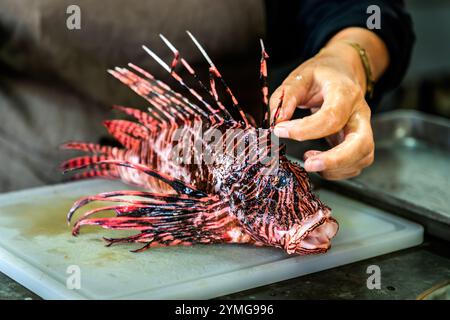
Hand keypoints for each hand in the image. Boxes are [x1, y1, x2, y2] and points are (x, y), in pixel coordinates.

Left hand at [270, 29, 388, 179]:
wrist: (343, 72)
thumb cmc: (322, 75)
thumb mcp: (301, 76)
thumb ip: (287, 96)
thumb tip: (278, 120)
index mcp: (346, 93)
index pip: (332, 117)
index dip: (305, 129)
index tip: (281, 131)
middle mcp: (360, 113)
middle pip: (360, 143)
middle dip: (334, 160)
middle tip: (308, 164)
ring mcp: (364, 129)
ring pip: (361, 157)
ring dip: (335, 168)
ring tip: (309, 161)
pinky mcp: (360, 143)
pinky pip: (355, 164)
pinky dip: (337, 171)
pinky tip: (318, 162)